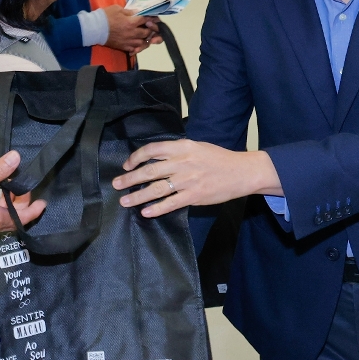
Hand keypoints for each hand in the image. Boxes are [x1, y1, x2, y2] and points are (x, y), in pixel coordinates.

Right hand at [101, 6, 158, 53]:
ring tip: (143, 35)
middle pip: (147, 32)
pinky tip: (136, 43)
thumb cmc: (105, 16)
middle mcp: (132, 33)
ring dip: (145, 39)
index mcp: (131, 22)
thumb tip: (137, 13)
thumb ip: (129, 11)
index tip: (152, 17)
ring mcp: (128, 41)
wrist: (94, 28)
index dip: (150, 18)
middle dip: (150, 29)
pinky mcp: (123, 47)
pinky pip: (134, 49)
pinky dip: (137, 47)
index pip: (146, 20)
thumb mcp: (117, 9)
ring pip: (143, 43)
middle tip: (148, 26)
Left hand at [112, 139, 282, 218]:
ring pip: (156, 189)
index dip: (136, 157)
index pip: (152, 150)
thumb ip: (176, 152)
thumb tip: (153, 159)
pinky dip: (156, 208)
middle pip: (149, 170)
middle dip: (130, 179)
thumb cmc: (218, 158)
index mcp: (182, 147)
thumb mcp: (196, 147)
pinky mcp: (194, 196)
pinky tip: (145, 212)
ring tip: (124, 201)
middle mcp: (183, 162)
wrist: (242, 171)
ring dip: (138, 196)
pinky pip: (171, 203)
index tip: (127, 165)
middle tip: (116, 184)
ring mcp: (188, 180)